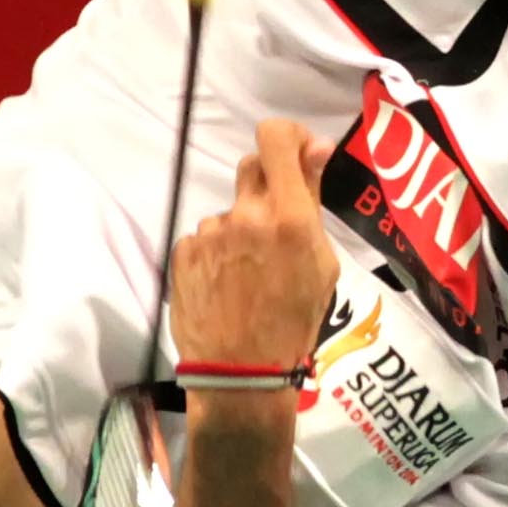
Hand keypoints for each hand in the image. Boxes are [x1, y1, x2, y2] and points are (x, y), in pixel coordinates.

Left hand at [170, 120, 339, 374]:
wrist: (242, 370)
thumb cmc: (295, 321)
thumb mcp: (322, 263)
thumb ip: (313, 202)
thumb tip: (315, 149)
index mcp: (290, 217)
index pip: (276, 138)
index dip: (287, 136)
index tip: (298, 153)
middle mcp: (247, 215)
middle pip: (253, 166)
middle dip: (267, 186)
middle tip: (275, 223)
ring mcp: (211, 232)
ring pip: (231, 211)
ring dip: (241, 230)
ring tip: (249, 275)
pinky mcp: (185, 250)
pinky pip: (206, 238)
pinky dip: (217, 253)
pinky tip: (227, 285)